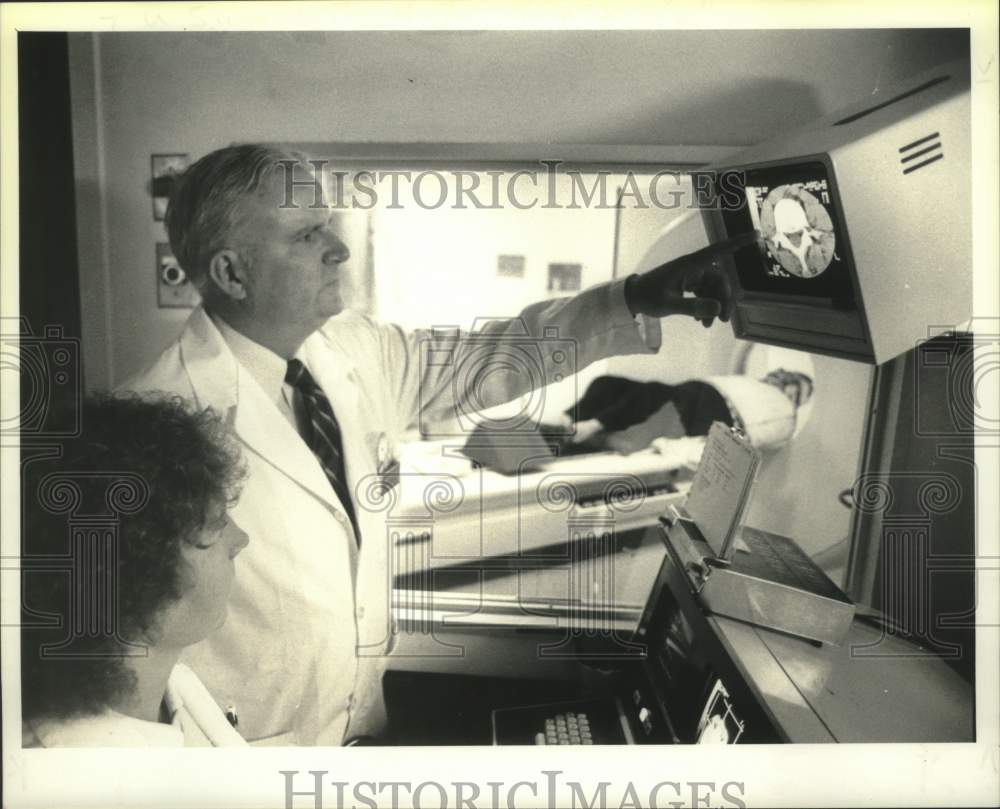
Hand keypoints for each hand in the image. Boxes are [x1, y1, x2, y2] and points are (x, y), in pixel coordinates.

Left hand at [625, 231, 759, 326]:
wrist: (633, 298)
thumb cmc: (647, 297)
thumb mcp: (668, 304)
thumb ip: (692, 307)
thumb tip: (718, 309)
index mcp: (689, 264)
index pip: (718, 250)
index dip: (738, 243)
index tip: (757, 235)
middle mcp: (693, 267)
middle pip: (720, 279)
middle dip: (724, 299)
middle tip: (724, 320)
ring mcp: (692, 276)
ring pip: (714, 289)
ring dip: (715, 307)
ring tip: (706, 326)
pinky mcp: (689, 285)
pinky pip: (706, 294)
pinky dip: (706, 307)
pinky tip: (701, 322)